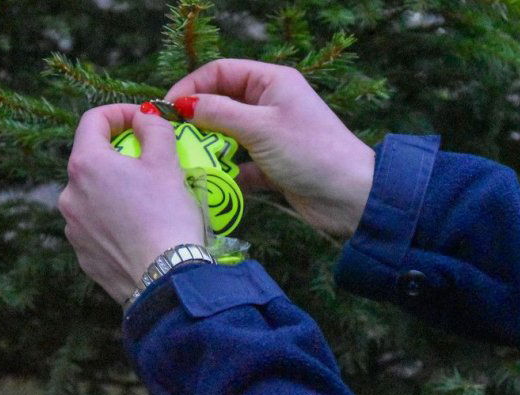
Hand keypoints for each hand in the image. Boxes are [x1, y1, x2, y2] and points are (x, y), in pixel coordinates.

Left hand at [59, 104, 204, 303]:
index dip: (122, 112)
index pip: (94, 120)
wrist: (164, 278)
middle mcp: (69, 194)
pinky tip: (142, 228)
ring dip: (118, 188)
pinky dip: (116, 218)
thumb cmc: (166, 215)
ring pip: (94, 194)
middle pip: (94, 159)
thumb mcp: (167, 162)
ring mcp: (73, 226)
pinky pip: (98, 225)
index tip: (146, 120)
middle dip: (123, 154)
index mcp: (86, 164)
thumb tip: (144, 117)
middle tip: (155, 162)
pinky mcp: (83, 254)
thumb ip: (154, 128)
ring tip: (151, 200)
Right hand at [165, 59, 374, 238]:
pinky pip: (240, 165)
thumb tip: (182, 105)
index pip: (221, 72)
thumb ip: (218, 113)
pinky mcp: (273, 167)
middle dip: (196, 118)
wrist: (352, 197)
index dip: (191, 86)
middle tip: (170, 137)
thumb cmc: (311, 152)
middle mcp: (271, 104)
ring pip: (228, 136)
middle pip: (221, 103)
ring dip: (208, 147)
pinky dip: (226, 174)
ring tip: (185, 160)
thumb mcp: (260, 128)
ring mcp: (272, 136)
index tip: (167, 109)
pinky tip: (211, 184)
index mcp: (272, 82)